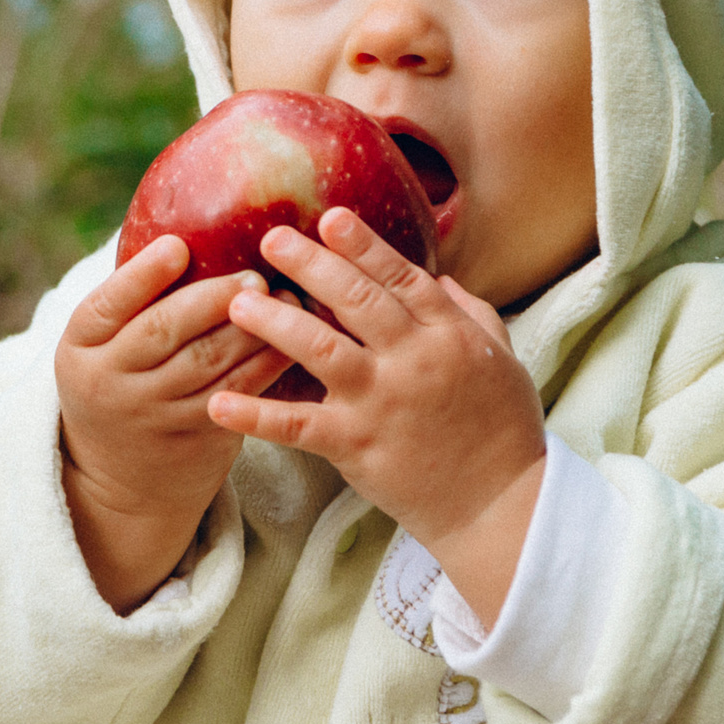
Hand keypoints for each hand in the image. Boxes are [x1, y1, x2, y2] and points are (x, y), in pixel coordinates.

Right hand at [55, 235, 290, 611]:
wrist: (121, 475)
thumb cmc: (123, 374)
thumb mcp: (105, 342)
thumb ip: (136, 297)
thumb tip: (190, 218)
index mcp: (81, 344)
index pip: (107, 304)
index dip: (143, 276)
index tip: (178, 245)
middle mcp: (110, 380)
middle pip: (163, 332)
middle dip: (211, 299)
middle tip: (253, 274)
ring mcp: (152, 412)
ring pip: (207, 364)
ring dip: (252, 328)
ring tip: (287, 296)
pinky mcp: (194, 434)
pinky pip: (237, 392)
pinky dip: (268, 362)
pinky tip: (295, 336)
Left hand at [209, 208, 547, 625]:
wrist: (501, 506)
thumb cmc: (504, 431)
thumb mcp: (503, 361)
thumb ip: (470, 314)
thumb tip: (439, 278)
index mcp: (448, 335)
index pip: (400, 277)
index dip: (363, 246)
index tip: (330, 217)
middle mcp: (413, 360)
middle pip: (354, 300)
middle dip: (310, 264)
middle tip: (271, 239)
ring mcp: (382, 402)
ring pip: (320, 349)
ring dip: (276, 322)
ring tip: (237, 303)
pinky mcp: (356, 446)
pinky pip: (298, 426)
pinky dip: (257, 415)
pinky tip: (219, 402)